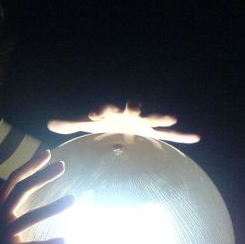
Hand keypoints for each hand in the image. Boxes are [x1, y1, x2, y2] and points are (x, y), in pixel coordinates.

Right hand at [0, 150, 73, 243]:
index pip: (14, 179)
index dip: (30, 165)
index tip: (46, 154)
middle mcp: (0, 215)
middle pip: (22, 189)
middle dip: (42, 176)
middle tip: (62, 165)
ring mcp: (4, 233)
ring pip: (30, 217)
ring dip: (52, 208)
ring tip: (72, 199)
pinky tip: (64, 241)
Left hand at [47, 103, 200, 143]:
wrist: (119, 120)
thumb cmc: (102, 122)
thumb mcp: (85, 125)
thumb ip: (69, 123)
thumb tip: (48, 124)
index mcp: (110, 111)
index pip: (104, 108)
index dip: (99, 110)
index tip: (94, 114)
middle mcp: (128, 114)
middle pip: (133, 108)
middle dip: (134, 106)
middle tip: (134, 106)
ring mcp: (143, 122)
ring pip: (154, 119)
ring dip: (161, 117)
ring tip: (172, 117)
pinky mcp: (152, 131)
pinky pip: (170, 134)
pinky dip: (182, 136)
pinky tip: (196, 137)